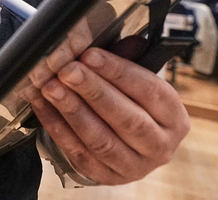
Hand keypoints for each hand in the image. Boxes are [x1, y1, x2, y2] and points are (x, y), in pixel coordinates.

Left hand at [29, 48, 189, 184]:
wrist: (123, 141)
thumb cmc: (130, 101)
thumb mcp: (134, 78)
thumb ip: (129, 59)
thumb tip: (129, 41)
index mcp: (174, 116)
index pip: (150, 90)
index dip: (118, 71)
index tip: (90, 55)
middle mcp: (160, 145)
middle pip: (127, 118)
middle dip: (93, 91)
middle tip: (67, 71)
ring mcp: (135, 166)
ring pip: (102, 140)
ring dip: (73, 111)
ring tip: (51, 87)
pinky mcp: (108, 177)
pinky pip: (80, 154)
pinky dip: (58, 128)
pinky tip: (44, 106)